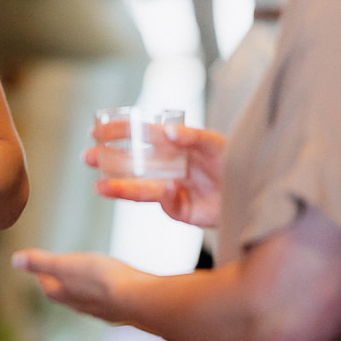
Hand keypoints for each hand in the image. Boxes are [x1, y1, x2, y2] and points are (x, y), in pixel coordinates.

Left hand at [11, 249, 142, 322]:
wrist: (138, 298)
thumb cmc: (100, 278)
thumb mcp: (65, 264)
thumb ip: (40, 262)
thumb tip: (15, 260)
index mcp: (65, 295)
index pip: (48, 287)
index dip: (42, 276)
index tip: (40, 268)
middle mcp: (82, 307)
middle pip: (66, 296)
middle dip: (61, 285)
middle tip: (59, 274)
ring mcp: (103, 311)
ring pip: (88, 300)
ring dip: (83, 290)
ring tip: (85, 280)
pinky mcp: (122, 310)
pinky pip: (108, 303)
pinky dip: (104, 295)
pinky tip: (112, 290)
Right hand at [84, 123, 225, 229]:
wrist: (254, 195)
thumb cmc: (237, 162)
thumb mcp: (217, 144)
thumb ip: (193, 137)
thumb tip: (167, 132)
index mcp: (172, 144)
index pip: (139, 135)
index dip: (117, 132)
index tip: (96, 131)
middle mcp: (167, 165)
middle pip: (131, 163)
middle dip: (108, 160)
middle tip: (86, 157)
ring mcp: (171, 188)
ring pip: (139, 187)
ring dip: (118, 187)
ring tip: (98, 187)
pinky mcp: (179, 209)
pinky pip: (166, 205)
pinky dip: (166, 198)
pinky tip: (172, 190)